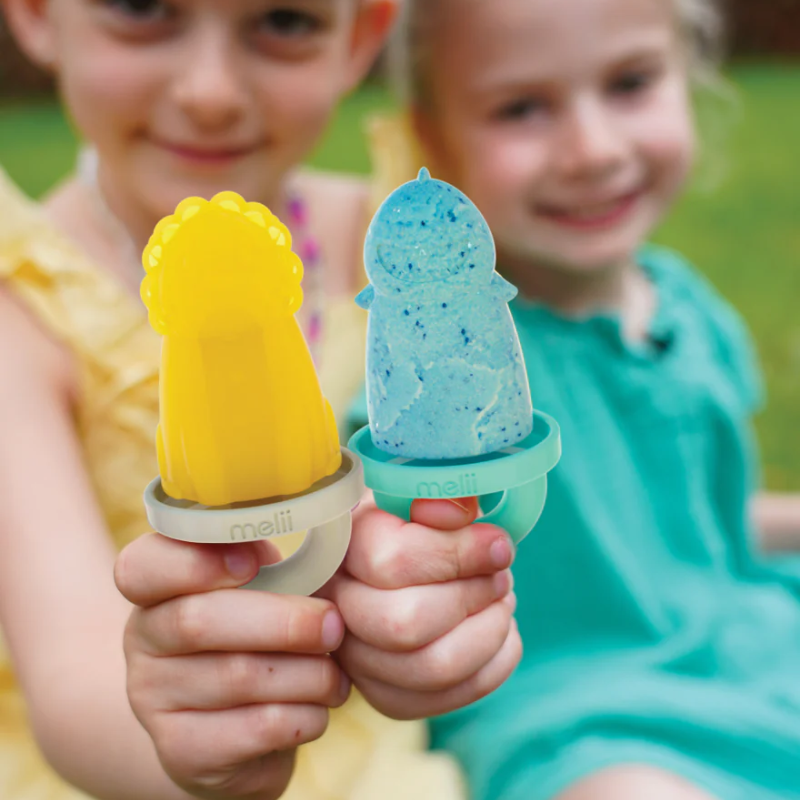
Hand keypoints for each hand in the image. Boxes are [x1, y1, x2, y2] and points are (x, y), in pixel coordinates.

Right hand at [115, 534, 349, 799]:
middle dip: (282, 621)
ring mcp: (154, 699)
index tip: (254, 558)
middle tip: (333, 624)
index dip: (194, 561)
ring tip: (337, 673)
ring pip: (238, 678)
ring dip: (307, 673)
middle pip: (198, 621)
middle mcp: (143, 639)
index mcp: (155, 587)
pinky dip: (305, 715)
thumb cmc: (258, 636)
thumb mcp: (259, 588)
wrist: (233, 730)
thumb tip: (323, 524)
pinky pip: (255, 728)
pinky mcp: (182, 751)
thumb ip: (272, 557)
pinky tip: (321, 707)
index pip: (141, 567)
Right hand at [326, 495, 519, 719]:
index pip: (393, 561)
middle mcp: (334, 606)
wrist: (393, 560)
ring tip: (503, 601)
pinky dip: (491, 667)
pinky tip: (501, 633)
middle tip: (502, 576)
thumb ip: (439, 497)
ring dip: (488, 634)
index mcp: (343, 545)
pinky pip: (444, 700)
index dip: (459, 554)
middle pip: (406, 623)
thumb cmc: (412, 522)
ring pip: (430, 669)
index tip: (499, 545)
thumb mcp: (420, 494)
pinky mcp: (383, 694)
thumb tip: (458, 514)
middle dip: (473, 597)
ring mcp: (353, 659)